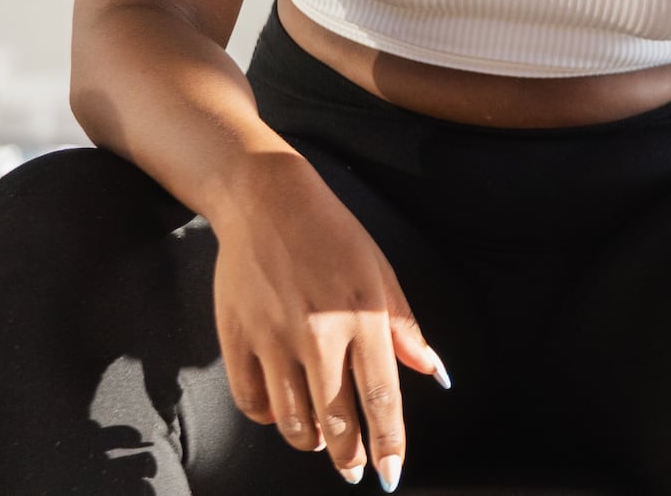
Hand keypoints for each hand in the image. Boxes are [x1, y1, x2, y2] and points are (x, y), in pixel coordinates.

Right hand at [211, 153, 444, 487]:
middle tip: (354, 471)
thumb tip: (434, 372)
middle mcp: (319, 335)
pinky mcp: (237, 339)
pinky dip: (269, 419)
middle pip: (335, 421)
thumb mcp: (382, 272)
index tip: (391, 475)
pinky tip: (283, 413)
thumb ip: (405, 328)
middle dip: (349, 457)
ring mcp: (273, 339)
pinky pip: (252, 402)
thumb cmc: (333, 235)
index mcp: (363, 317)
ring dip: (310, 442)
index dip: (388, 444)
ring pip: (292, 421)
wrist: (266, 202)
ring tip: (322, 441)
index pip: (381, 398)